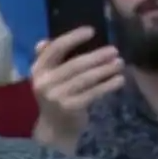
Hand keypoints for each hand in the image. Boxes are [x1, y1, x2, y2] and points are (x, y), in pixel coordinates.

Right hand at [31, 27, 124, 150]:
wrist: (54, 127)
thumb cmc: (55, 96)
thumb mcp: (48, 77)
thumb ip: (47, 59)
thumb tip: (44, 41)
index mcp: (38, 70)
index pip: (55, 49)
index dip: (73, 38)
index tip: (91, 31)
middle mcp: (44, 82)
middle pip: (74, 64)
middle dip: (97, 56)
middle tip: (114, 50)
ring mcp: (56, 96)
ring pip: (85, 78)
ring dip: (105, 70)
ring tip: (119, 63)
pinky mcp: (69, 108)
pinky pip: (92, 93)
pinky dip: (107, 86)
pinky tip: (119, 80)